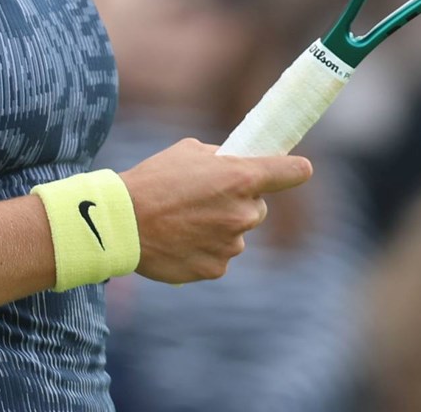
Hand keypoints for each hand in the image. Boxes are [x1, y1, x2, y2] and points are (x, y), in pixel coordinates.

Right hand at [120, 139, 311, 282]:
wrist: (121, 222)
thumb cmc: (154, 179)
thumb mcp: (190, 152)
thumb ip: (222, 159)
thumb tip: (237, 164)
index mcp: (242, 177)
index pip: (293, 173)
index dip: (296, 170)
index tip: (298, 170)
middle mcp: (243, 212)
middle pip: (258, 208)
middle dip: (239, 203)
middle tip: (206, 199)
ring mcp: (231, 244)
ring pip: (236, 235)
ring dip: (220, 229)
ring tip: (184, 221)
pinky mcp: (215, 268)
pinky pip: (219, 257)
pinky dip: (204, 251)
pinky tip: (179, 240)